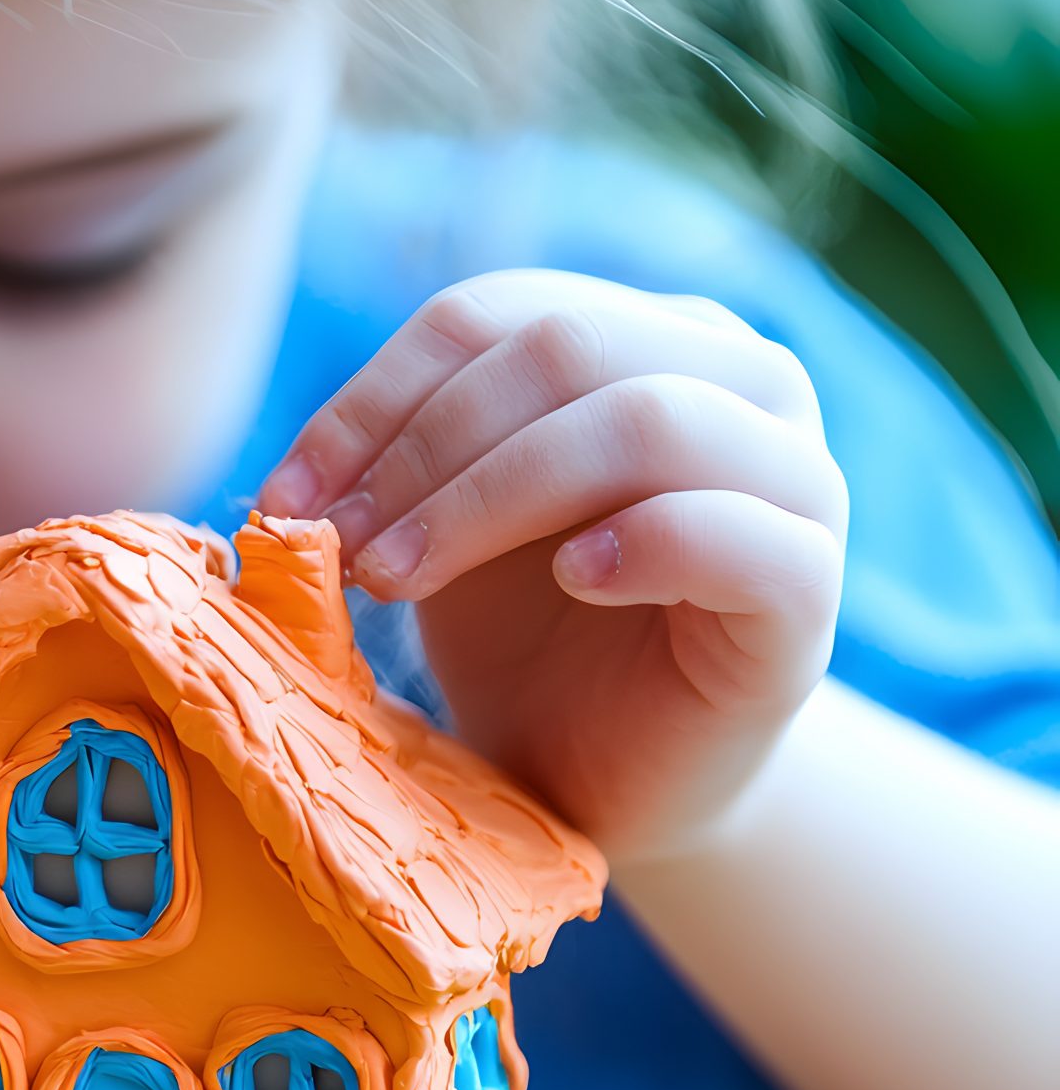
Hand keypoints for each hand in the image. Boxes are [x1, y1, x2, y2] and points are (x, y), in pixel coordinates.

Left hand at [259, 270, 847, 861]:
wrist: (610, 775)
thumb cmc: (522, 639)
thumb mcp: (439, 532)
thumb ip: (391, 474)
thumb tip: (281, 484)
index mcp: (643, 336)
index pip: (494, 313)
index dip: (374, 396)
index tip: (283, 493)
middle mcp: (737, 379)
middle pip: (564, 348)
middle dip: (423, 448)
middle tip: (337, 547)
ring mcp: (793, 479)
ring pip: (648, 421)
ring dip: (492, 495)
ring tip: (400, 578)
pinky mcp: (806, 592)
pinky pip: (740, 533)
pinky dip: (643, 543)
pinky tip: (569, 582)